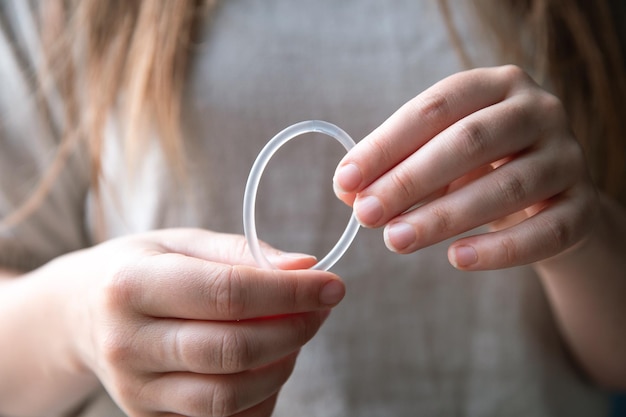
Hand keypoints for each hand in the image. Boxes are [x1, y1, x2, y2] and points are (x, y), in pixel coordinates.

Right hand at [61, 229, 343, 415]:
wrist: (81, 313)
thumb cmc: (143, 268)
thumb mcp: (183, 242)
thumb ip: (244, 253)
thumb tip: (305, 266)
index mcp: (133, 284)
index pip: (227, 293)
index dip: (290, 293)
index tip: (332, 285)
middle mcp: (127, 343)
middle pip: (231, 351)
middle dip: (293, 331)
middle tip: (319, 310)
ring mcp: (135, 390)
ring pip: (229, 396)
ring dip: (281, 366)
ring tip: (293, 334)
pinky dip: (261, 396)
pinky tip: (268, 364)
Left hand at [333, 65, 598, 269]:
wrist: (548, 197)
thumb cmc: (479, 168)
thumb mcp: (436, 158)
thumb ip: (395, 168)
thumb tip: (347, 192)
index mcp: (495, 86)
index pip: (434, 108)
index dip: (386, 145)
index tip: (345, 181)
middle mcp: (538, 111)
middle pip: (470, 141)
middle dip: (409, 180)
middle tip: (366, 215)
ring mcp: (568, 157)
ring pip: (507, 188)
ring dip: (444, 217)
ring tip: (396, 240)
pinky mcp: (583, 207)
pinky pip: (545, 231)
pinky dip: (498, 250)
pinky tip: (456, 259)